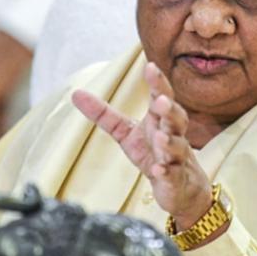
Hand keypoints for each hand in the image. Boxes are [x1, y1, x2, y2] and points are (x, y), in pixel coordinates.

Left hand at [72, 62, 212, 230]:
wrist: (180, 188)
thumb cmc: (152, 153)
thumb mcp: (125, 133)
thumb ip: (103, 114)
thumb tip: (76, 93)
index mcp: (160, 119)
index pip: (162, 96)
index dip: (158, 82)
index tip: (150, 67)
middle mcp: (172, 134)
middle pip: (176, 118)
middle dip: (169, 109)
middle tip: (160, 101)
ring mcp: (176, 158)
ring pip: (177, 146)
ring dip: (169, 141)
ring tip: (160, 136)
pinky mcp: (175, 179)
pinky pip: (172, 174)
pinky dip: (166, 172)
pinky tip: (158, 170)